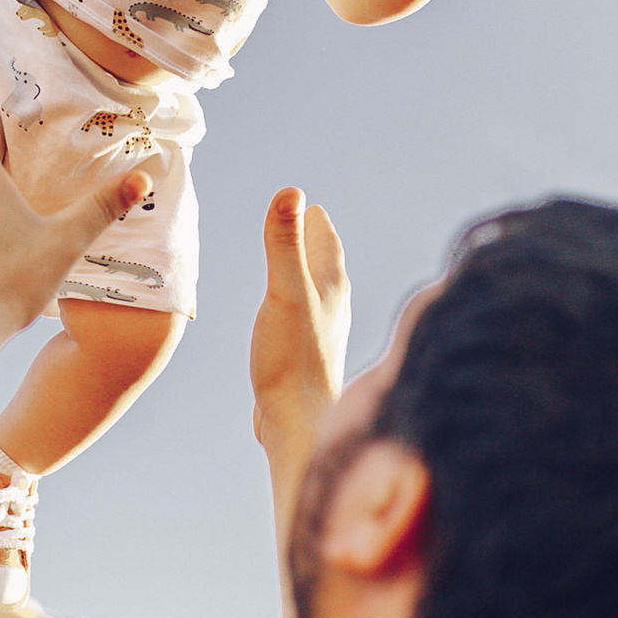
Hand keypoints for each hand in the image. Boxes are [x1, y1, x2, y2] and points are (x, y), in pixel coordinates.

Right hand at [250, 187, 350, 448]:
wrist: (298, 424)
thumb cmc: (293, 359)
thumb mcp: (284, 291)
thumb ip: (285, 244)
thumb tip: (291, 193)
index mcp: (332, 287)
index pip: (326, 241)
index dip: (314, 221)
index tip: (305, 204)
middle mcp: (332, 308)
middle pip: (325, 265)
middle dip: (312, 242)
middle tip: (301, 224)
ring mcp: (320, 334)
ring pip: (316, 292)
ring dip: (304, 273)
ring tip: (294, 266)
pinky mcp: (305, 357)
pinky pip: (302, 318)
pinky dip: (293, 303)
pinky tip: (286, 318)